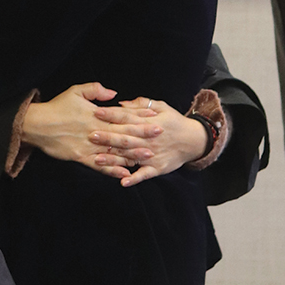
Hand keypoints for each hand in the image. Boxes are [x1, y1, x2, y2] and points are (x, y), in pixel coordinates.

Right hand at [19, 83, 161, 178]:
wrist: (37, 125)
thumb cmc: (56, 107)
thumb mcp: (75, 91)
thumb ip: (96, 90)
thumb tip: (114, 94)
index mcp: (96, 115)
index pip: (122, 115)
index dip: (139, 117)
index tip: (154, 117)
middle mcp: (95, 131)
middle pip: (123, 133)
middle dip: (143, 134)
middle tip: (160, 135)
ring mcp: (89, 145)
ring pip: (115, 151)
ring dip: (132, 154)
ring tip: (149, 156)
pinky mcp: (81, 157)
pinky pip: (100, 166)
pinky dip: (113, 170)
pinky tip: (125, 174)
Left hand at [88, 97, 207, 186]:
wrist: (194, 140)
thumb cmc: (174, 121)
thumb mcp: (161, 107)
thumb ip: (141, 104)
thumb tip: (121, 103)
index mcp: (148, 123)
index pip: (127, 118)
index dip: (112, 115)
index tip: (96, 112)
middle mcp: (148, 139)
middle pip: (125, 138)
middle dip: (108, 137)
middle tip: (91, 135)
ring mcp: (152, 155)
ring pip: (130, 157)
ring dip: (113, 159)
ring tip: (97, 159)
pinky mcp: (157, 168)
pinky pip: (144, 175)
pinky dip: (134, 179)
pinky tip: (122, 181)